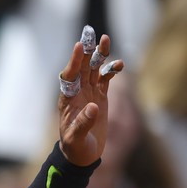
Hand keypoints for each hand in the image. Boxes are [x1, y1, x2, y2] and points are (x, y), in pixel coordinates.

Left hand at [58, 30, 123, 165]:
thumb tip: (93, 107)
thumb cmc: (75, 147)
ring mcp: (89, 93)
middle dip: (86, 51)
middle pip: (82, 67)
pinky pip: (106, 79)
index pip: (69, 76)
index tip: (79, 46)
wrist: (82, 154)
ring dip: (100, 55)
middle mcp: (77, 93)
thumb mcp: (76, 138)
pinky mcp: (100, 97)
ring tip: (106, 39)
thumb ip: (83, 123)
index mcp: (67, 100)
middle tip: (91, 33)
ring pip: (94, 69)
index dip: (74, 61)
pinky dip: (111, 70)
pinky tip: (119, 64)